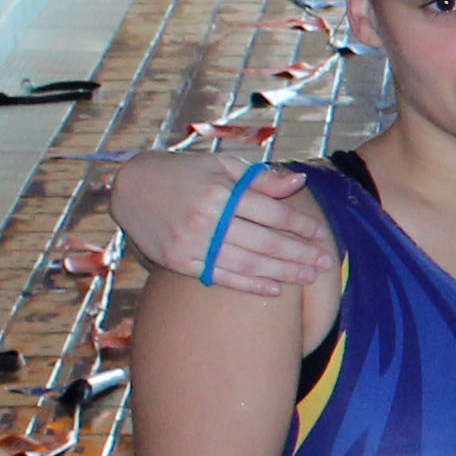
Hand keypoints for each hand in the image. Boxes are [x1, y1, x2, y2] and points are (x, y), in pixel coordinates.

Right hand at [114, 155, 330, 294]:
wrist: (130, 188)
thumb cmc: (183, 173)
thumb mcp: (220, 166)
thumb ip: (260, 178)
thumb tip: (298, 182)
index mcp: (221, 191)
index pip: (273, 213)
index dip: (301, 226)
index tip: (322, 236)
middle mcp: (207, 218)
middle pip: (266, 242)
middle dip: (300, 254)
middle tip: (326, 263)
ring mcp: (191, 243)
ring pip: (248, 262)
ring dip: (283, 272)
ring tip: (309, 277)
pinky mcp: (178, 261)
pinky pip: (221, 276)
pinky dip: (250, 284)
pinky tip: (275, 289)